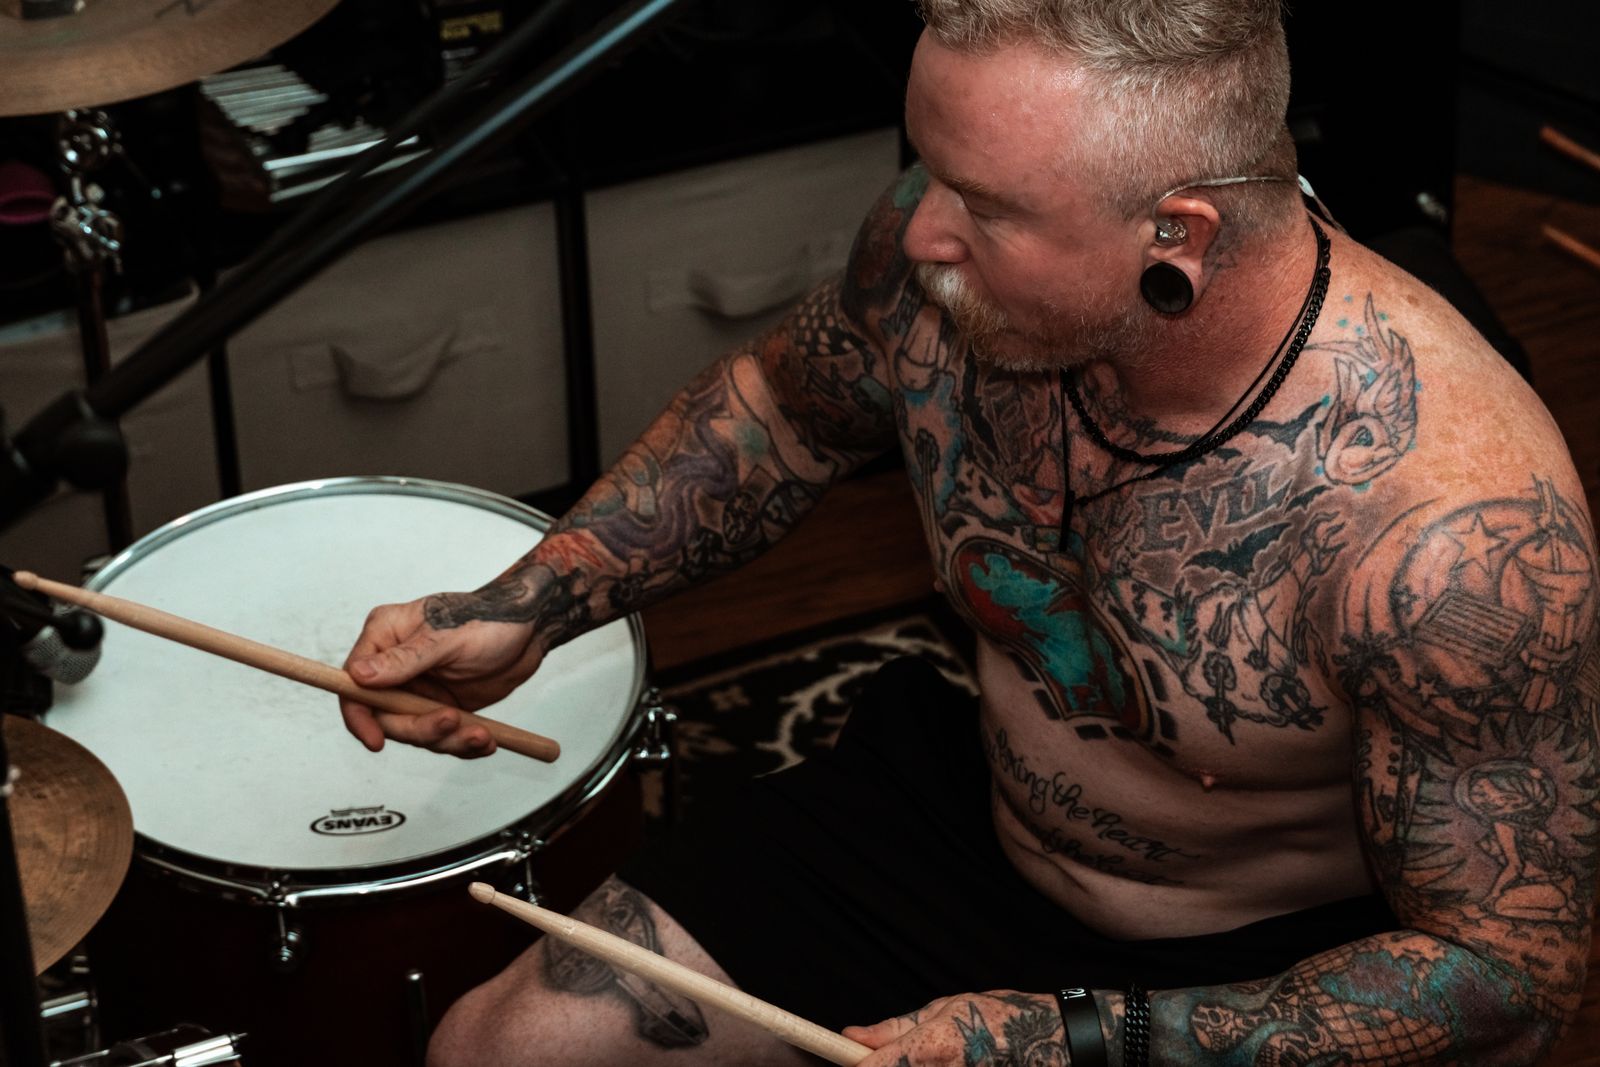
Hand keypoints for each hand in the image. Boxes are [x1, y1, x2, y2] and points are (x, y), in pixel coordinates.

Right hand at [339, 591, 542, 758]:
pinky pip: (443, 737)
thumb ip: (405, 659)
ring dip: (449, 739)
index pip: (354, 684)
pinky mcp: (442, 707)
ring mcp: (419, 689)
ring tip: (481, 734)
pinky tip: (486, 739)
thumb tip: (359, 675)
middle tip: (452, 721)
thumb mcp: (447, 637)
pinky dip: (464, 744)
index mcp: (385, 636)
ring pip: (416, 732)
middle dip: (420, 728)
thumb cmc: (490, 618)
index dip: (359, 716)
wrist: (531, 628)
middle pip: (385, 717)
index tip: (376, 741)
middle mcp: (395, 666)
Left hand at [844, 991, 1067, 1065]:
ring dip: (904, 1066)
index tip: (844, 1059)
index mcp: (931, 1047)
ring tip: (930, 1054)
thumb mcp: (943, 1008)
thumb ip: (894, 1028)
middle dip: (878, 1066)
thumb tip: (851, 1035)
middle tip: (887, 1055)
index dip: (852, 1065)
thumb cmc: (997, 1018)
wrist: (1047, 1040)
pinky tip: (939, 1061)